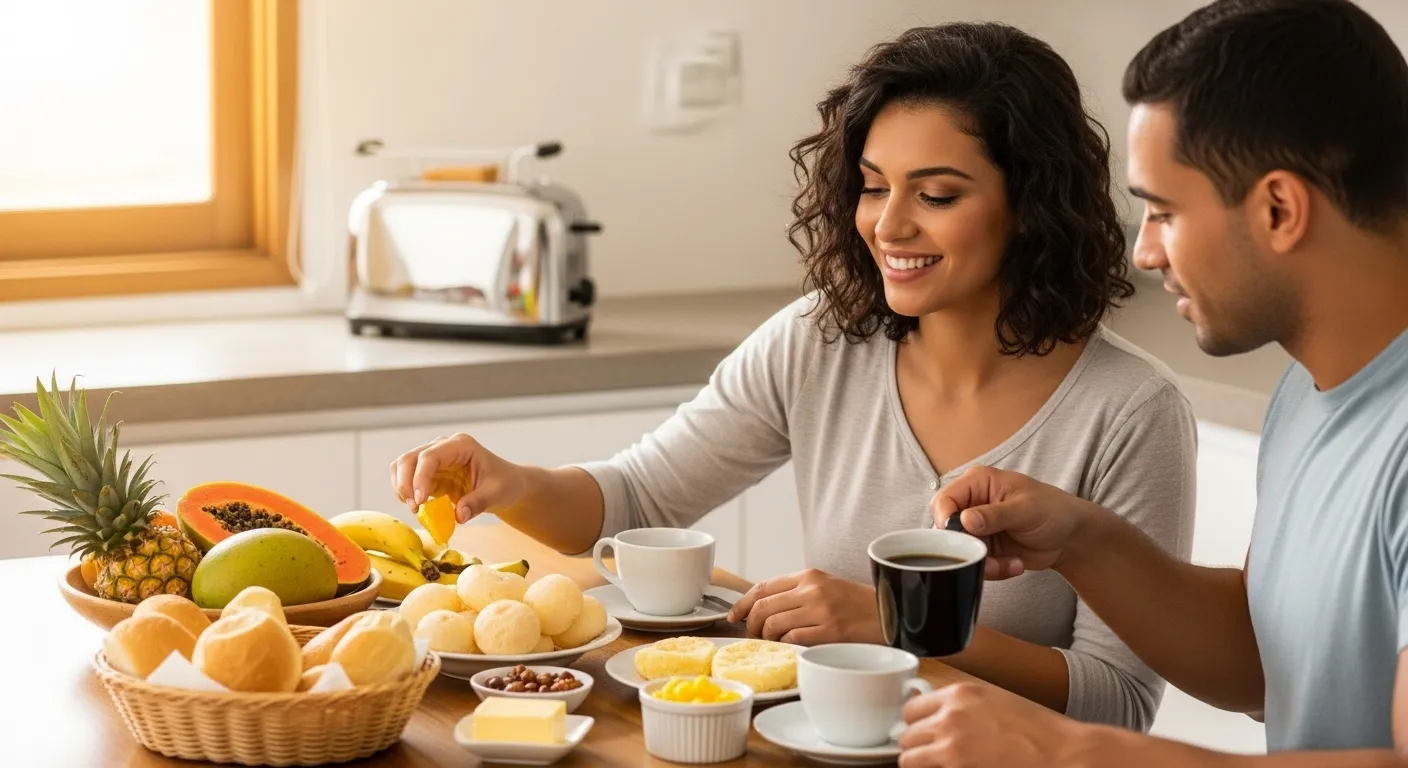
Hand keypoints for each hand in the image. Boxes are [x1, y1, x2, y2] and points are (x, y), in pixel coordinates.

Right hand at [389, 433, 527, 522]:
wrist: (507, 485)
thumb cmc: (505, 484)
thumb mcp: (497, 494)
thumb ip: (478, 503)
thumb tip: (459, 515)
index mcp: (461, 446)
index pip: (430, 456)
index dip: (420, 478)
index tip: (419, 502)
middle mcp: (444, 447)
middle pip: (409, 458)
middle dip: (405, 483)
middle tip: (414, 508)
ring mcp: (434, 459)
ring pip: (402, 466)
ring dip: (402, 487)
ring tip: (415, 508)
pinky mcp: (429, 473)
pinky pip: (407, 479)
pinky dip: (406, 493)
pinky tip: (418, 507)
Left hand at [726, 569, 883, 645]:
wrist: (891, 613)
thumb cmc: (858, 605)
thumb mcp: (826, 587)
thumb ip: (797, 593)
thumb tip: (762, 608)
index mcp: (808, 576)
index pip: (763, 587)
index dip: (742, 603)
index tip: (735, 616)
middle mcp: (812, 590)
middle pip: (763, 607)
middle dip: (752, 625)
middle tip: (756, 636)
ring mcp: (821, 610)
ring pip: (774, 624)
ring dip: (768, 638)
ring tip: (775, 643)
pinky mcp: (830, 631)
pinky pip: (793, 640)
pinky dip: (786, 646)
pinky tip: (791, 648)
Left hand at [898, 682, 1086, 767]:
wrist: (1065, 754)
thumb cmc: (1039, 731)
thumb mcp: (995, 701)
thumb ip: (961, 706)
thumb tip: (937, 718)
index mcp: (959, 694)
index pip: (911, 709)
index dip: (917, 724)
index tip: (924, 734)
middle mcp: (950, 716)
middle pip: (906, 736)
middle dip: (917, 747)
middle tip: (933, 756)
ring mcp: (951, 746)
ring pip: (908, 759)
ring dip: (920, 764)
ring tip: (939, 767)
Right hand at [930, 466, 1098, 580]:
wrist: (1070, 537)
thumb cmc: (1052, 510)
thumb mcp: (1025, 509)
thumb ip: (994, 514)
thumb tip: (965, 520)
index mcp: (977, 483)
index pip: (945, 499)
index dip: (944, 519)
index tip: (957, 537)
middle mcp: (971, 505)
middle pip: (946, 529)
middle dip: (965, 548)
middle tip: (987, 557)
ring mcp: (976, 529)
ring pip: (960, 551)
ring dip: (982, 563)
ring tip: (1010, 564)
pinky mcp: (983, 549)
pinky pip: (976, 564)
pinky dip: (994, 570)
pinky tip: (1015, 564)